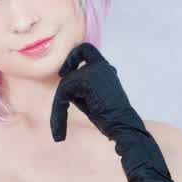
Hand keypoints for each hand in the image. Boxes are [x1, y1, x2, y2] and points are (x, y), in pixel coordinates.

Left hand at [50, 41, 172, 181]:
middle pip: (70, 72)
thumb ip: (79, 87)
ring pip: (65, 84)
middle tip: (59, 115)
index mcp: (105, 69)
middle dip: (62, 93)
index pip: (86, 50)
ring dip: (58, 107)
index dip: (73, 57)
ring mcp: (96, 71)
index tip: (64, 73)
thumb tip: (62, 81)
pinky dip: (59, 112)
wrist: (123, 126)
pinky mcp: (88, 80)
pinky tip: (61, 131)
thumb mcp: (91, 98)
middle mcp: (102, 66)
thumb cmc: (109, 118)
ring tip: (59, 130)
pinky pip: (64, 92)